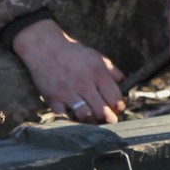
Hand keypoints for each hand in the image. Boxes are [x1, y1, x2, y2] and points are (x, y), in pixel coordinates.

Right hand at [11, 18, 126, 122]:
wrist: (45, 48)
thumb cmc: (73, 53)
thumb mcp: (96, 57)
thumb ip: (111, 70)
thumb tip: (124, 81)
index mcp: (97, 72)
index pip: (114, 97)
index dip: (119, 106)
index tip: (119, 109)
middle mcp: (84, 83)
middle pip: (102, 110)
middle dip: (109, 118)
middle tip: (109, 119)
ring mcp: (68, 92)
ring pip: (85, 116)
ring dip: (92, 121)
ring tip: (94, 120)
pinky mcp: (54, 99)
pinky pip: (65, 117)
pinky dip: (71, 121)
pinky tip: (75, 118)